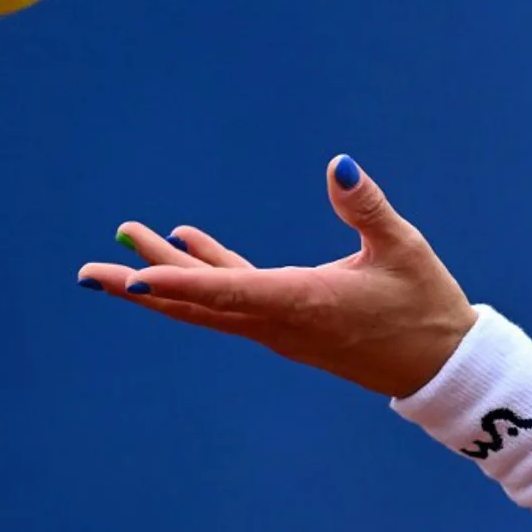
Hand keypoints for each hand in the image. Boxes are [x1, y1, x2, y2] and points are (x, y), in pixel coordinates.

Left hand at [77, 155, 478, 397]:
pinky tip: (190, 245)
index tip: (134, 277)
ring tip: (128, 243)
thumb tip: (338, 163)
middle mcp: (281, 322)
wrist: (441, 367)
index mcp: (304, 303)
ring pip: (211, 305)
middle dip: (143, 288)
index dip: (180, 282)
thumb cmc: (426, 307)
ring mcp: (281, 329)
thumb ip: (365, 206)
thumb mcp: (402, 249)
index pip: (228, 293)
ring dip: (168, 278)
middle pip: (198, 307)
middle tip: (90, 271)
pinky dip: (207, 276)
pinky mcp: (289, 325)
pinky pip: (235, 302)